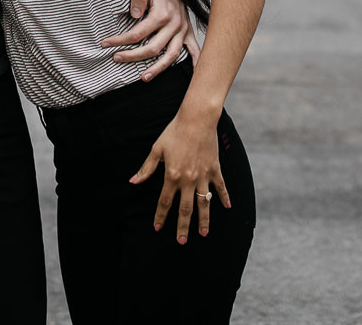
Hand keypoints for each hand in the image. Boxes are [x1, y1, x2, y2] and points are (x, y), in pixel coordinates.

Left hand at [103, 0, 196, 75]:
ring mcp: (182, 30)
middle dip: (132, 56)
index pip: (137, 33)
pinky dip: (195, 61)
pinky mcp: (188, 31)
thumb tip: (134, 15)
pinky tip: (193, 72)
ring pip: (171, 55)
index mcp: (161, 14)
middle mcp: (173, 25)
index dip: (120, 40)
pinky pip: (194, 49)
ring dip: (158, 68)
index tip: (106, 43)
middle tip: (116, 58)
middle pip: (152, 48)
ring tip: (144, 77)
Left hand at [130, 109, 230, 243]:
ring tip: (204, 234)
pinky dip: (224, 198)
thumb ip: (146, 168)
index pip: (164, 202)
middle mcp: (188, 180)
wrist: (196, 119)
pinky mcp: (215, 170)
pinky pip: (220, 188)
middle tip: (181, 241)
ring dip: (204, 220)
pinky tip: (228, 208)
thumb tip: (133, 182)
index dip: (161, 216)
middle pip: (185, 209)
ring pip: (204, 204)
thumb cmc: (174, 132)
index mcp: (171, 176)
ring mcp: (203, 177)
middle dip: (182, 227)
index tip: (158, 228)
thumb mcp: (157, 149)